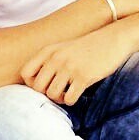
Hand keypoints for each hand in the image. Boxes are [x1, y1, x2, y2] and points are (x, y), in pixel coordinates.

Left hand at [19, 25, 133, 105]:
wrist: (113, 39)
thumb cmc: (87, 47)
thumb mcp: (63, 48)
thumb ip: (48, 61)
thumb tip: (35, 85)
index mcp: (48, 51)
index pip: (25, 73)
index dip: (32, 83)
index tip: (45, 84)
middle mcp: (56, 58)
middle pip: (37, 88)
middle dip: (46, 93)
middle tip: (57, 91)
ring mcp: (70, 67)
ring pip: (52, 95)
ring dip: (60, 98)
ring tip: (67, 92)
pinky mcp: (84, 77)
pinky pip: (69, 99)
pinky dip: (71, 100)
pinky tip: (77, 93)